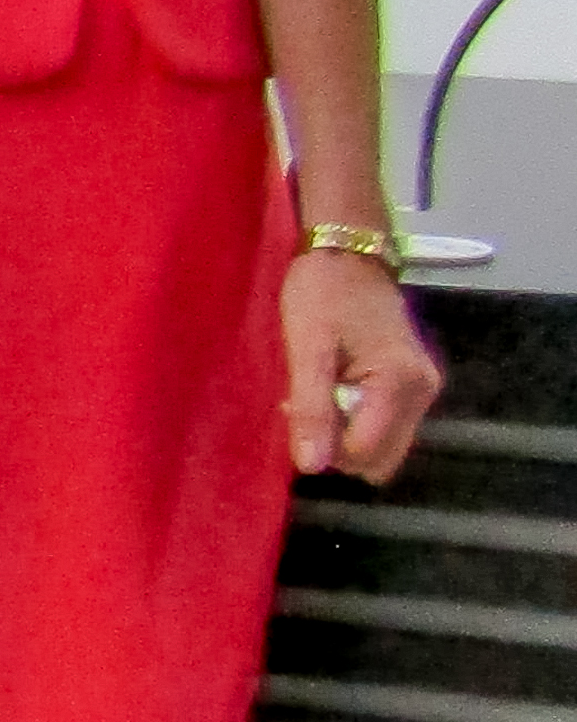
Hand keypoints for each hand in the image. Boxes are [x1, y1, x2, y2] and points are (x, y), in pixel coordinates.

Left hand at [283, 246, 441, 484]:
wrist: (348, 254)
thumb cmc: (322, 293)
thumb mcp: (307, 350)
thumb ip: (312, 409)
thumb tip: (311, 467)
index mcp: (402, 385)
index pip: (365, 454)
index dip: (325, 445)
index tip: (297, 408)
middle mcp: (424, 392)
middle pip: (380, 459)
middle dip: (337, 445)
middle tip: (306, 404)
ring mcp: (423, 389)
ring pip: (383, 445)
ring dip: (345, 433)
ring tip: (318, 391)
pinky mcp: (413, 384)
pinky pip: (384, 424)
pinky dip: (356, 419)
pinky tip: (332, 388)